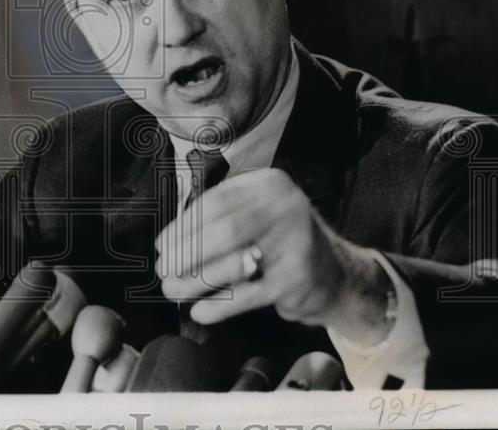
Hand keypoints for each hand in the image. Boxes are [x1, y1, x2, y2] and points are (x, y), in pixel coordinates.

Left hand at [156, 168, 393, 345]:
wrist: (336, 274)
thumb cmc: (281, 241)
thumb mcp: (258, 214)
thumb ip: (221, 217)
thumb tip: (169, 240)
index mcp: (269, 185)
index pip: (216, 202)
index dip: (184, 225)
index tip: (161, 244)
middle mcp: (285, 207)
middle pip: (223, 230)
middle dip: (186, 252)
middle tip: (163, 270)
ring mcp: (294, 243)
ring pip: (232, 262)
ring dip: (196, 280)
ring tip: (173, 291)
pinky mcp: (297, 279)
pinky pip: (248, 294)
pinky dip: (219, 306)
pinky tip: (199, 311)